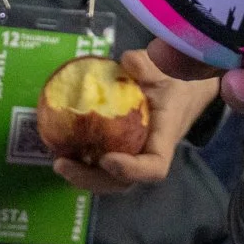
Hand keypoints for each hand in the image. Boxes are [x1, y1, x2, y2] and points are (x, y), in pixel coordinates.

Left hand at [51, 48, 220, 194]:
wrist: (185, 91)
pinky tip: (61, 150)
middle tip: (63, 164)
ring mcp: (134, 156)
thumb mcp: (167, 70)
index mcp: (164, 138)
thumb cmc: (176, 83)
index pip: (154, 167)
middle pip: (123, 182)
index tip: (106, 158)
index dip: (131, 170)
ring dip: (83, 176)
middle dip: (92, 179)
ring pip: (110, 179)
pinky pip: (102, 165)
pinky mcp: (121, 150)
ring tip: (59, 162)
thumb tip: (126, 61)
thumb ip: (149, 66)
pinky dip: (83, 162)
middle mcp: (147, 154)